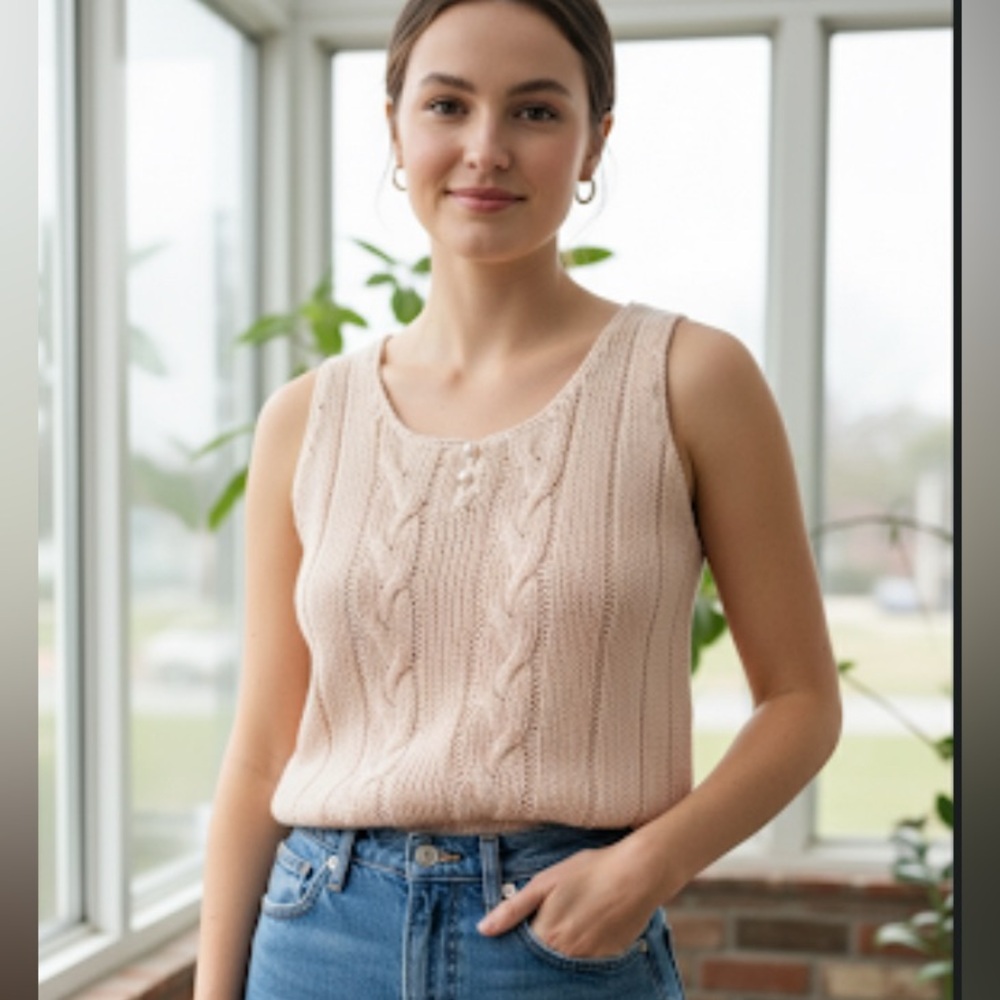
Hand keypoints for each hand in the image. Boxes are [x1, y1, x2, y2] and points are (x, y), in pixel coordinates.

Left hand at [476, 838, 661, 959]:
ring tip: (569, 924)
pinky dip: (583, 951)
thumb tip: (483, 930)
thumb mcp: (545, 881)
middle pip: (543, 962)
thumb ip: (512, 909)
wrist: (637, 873)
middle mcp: (567, 956)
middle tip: (550, 923)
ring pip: (565, 964)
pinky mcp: (610, 959)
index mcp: (547, 936)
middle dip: (538, 951)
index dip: (518, 944)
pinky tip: (588, 928)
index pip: (521, 953)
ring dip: (560, 952)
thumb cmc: (589, 871)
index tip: (519, 933)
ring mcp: (590, 961)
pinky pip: (588, 964)